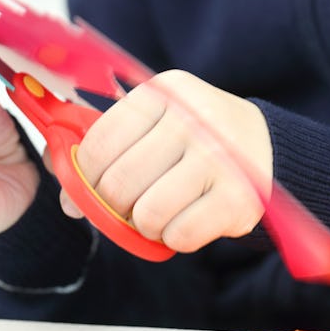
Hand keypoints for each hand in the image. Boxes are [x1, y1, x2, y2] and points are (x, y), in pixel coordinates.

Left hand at [60, 69, 272, 251]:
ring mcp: (219, 158)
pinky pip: (180, 236)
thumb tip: (65, 195)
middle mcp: (192, 120)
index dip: (85, 175)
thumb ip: (104, 148)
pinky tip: (187, 218)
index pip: (97, 144)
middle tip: (130, 203)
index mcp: (162, 94)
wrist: (264, 147)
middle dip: (115, 205)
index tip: (95, 184)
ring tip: (161, 210)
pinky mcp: (239, 197)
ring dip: (146, 224)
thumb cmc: (193, 139)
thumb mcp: (152, 124)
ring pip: (147, 215)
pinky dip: (175, 237)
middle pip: (118, 184)